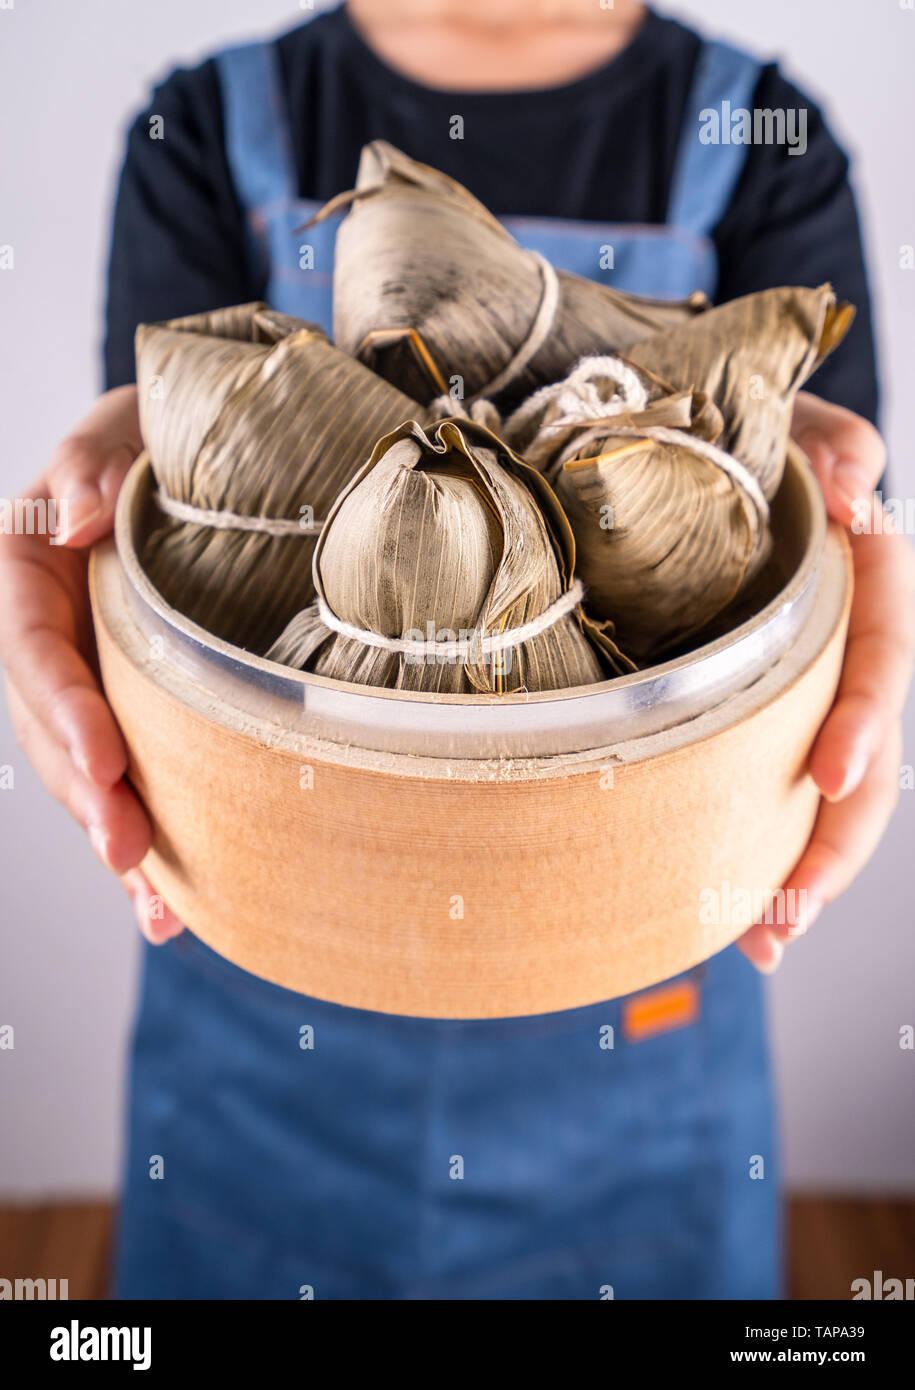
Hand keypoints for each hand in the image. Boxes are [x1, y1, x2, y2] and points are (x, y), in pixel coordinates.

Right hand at [0, 387, 183, 943]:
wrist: (208, 460)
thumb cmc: (163, 435)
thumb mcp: (129, 426)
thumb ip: (94, 462)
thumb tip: (73, 521)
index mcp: (27, 571)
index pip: (34, 651)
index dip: (65, 713)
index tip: (107, 765)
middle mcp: (48, 637)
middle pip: (52, 731)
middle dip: (90, 796)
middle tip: (133, 852)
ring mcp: (86, 684)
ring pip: (87, 774)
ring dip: (117, 843)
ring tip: (159, 905)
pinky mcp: (128, 715)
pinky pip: (129, 784)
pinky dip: (146, 850)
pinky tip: (168, 911)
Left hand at [739, 392, 914, 971]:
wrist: (689, 453)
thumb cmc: (741, 433)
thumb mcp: (789, 420)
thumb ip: (832, 445)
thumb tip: (859, 494)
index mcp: (866, 584)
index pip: (883, 659)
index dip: (870, 719)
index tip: (830, 775)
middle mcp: (846, 649)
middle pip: (869, 760)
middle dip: (834, 841)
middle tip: (785, 914)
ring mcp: (809, 690)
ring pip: (829, 794)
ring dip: (802, 870)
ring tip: (762, 942)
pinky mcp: (765, 715)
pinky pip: (775, 787)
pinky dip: (764, 847)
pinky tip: (733, 911)